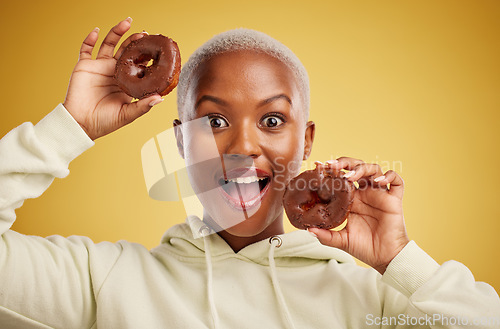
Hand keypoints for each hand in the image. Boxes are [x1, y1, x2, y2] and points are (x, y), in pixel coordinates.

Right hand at [63, 18, 163, 139]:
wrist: (82, 124)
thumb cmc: (105, 122)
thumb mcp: (127, 115)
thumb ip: (143, 106)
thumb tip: (160, 98)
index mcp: (126, 82)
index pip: (139, 64)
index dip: (147, 56)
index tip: (157, 49)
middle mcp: (114, 72)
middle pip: (126, 50)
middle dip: (135, 40)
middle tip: (145, 33)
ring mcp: (100, 67)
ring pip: (109, 44)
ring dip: (117, 32)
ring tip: (127, 22)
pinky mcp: (85, 66)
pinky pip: (86, 49)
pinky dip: (90, 39)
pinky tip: (97, 31)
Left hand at [308, 157, 409, 273]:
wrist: (384, 258)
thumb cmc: (364, 248)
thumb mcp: (341, 241)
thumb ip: (326, 236)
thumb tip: (308, 230)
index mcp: (351, 199)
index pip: (341, 178)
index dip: (332, 171)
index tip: (319, 166)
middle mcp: (365, 193)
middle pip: (356, 167)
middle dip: (344, 163)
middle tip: (332, 165)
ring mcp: (380, 194)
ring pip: (374, 169)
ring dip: (361, 168)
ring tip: (350, 176)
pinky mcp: (394, 200)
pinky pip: (396, 181)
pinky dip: (389, 176)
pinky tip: (378, 181)